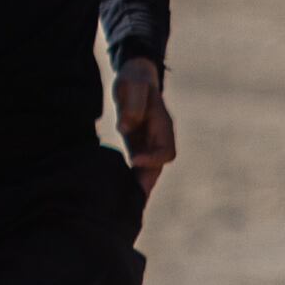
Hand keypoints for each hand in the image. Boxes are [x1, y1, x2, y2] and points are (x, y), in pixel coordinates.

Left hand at [114, 57, 177, 189]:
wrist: (135, 77)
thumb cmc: (134, 81)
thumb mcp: (133, 87)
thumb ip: (132, 105)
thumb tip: (125, 126)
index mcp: (163, 126)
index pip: (165, 151)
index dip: (152, 158)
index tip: (135, 159)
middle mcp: (159, 138)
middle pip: (158, 167)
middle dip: (147, 183)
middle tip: (134, 201)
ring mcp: (149, 143)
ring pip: (149, 170)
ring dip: (140, 186)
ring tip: (128, 206)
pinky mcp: (138, 145)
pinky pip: (138, 167)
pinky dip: (132, 179)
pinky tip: (119, 192)